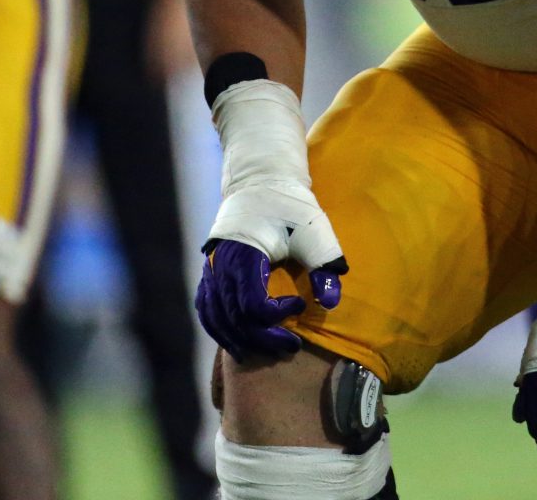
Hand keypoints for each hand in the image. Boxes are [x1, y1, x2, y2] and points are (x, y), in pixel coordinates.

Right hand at [197, 179, 346, 360]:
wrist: (261, 182)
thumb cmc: (290, 207)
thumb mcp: (315, 233)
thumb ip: (323, 267)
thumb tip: (331, 302)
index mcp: (245, 255)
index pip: (252, 304)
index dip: (276, 316)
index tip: (299, 305)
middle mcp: (221, 266)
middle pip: (235, 318)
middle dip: (263, 338)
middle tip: (290, 347)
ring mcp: (211, 270)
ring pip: (216, 318)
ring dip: (239, 341)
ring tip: (263, 353)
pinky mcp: (209, 272)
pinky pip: (206, 309)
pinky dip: (218, 330)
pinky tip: (235, 342)